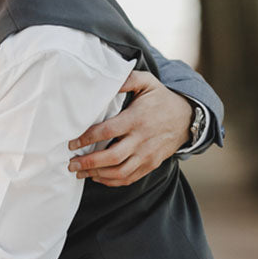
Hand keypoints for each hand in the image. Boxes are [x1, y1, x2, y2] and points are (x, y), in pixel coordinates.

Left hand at [67, 70, 192, 186]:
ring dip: (97, 175)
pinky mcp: (151, 164)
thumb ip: (127, 79)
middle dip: (89, 162)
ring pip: (120, 172)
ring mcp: (147, 155)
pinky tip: (97, 177)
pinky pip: (130, 178)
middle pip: (112, 157)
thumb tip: (108, 77)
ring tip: (79, 172)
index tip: (71, 143)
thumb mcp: (147, 82)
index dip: (87, 138)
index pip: (107, 132)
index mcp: (136, 119)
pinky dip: (112, 181)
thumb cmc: (161, 99)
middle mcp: (142, 140)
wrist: (187, 118)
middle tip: (70, 164)